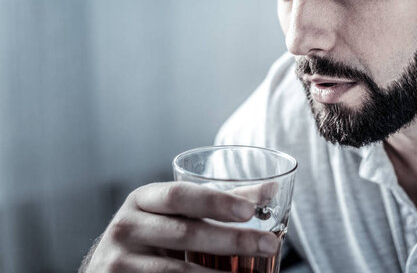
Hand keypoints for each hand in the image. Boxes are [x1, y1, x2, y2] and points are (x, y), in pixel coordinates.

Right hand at [80, 181, 279, 271]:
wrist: (106, 267)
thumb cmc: (154, 232)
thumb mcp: (176, 212)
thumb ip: (221, 200)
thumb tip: (272, 189)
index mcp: (143, 199)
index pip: (179, 195)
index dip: (214, 202)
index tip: (249, 211)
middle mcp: (126, 227)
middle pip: (185, 234)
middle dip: (232, 239)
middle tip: (269, 244)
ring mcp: (119, 262)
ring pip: (177, 272)